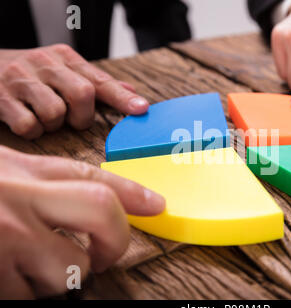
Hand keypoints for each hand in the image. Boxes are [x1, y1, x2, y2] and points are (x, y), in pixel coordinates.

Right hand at [0, 44, 149, 139]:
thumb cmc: (30, 75)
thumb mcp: (63, 71)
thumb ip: (96, 83)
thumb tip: (132, 92)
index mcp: (65, 58)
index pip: (100, 80)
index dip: (121, 98)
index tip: (141, 109)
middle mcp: (45, 65)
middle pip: (83, 94)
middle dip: (82, 117)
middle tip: (72, 119)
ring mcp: (21, 80)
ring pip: (55, 113)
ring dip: (53, 125)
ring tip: (43, 117)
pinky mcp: (0, 97)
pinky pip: (28, 125)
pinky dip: (32, 130)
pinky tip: (25, 120)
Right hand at [0, 146, 164, 298]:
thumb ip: (33, 184)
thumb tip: (76, 199)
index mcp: (19, 171)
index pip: (91, 175)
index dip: (132, 192)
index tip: (156, 205)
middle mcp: (19, 197)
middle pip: (101, 210)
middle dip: (113, 241)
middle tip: (102, 258)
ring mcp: (8, 237)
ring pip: (70, 270)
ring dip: (55, 279)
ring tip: (24, 267)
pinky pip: (29, 297)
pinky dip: (23, 293)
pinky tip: (6, 276)